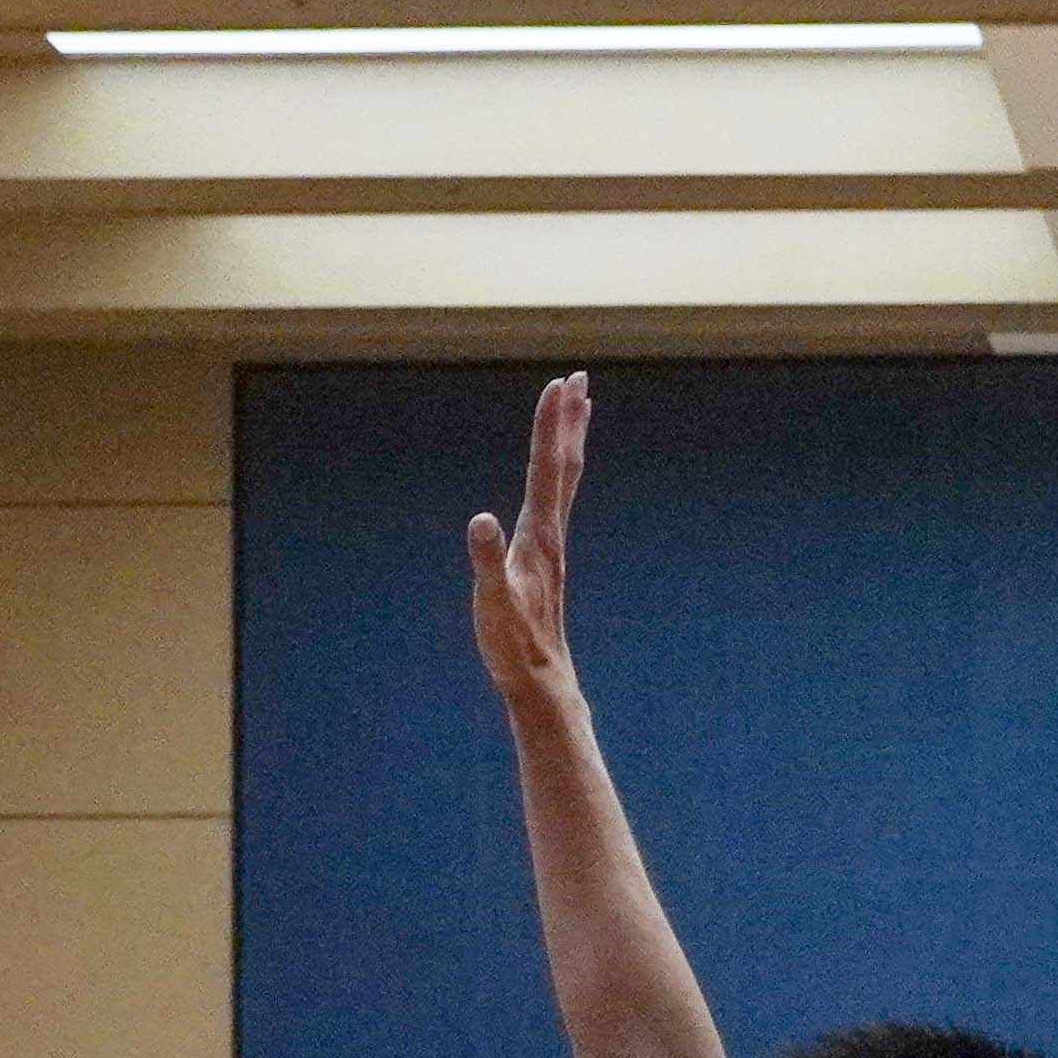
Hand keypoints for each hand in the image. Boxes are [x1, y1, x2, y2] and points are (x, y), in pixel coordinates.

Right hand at [461, 371, 591, 706]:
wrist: (541, 678)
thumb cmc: (514, 644)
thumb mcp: (493, 603)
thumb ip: (486, 561)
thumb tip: (479, 518)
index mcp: (539, 535)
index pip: (546, 468)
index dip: (549, 426)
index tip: (557, 385)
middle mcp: (551, 532)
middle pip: (564, 464)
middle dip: (568, 420)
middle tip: (577, 379)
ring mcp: (551, 543)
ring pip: (565, 479)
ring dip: (569, 440)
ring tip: (576, 410)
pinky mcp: (545, 557)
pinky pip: (555, 499)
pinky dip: (558, 471)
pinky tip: (553, 473)